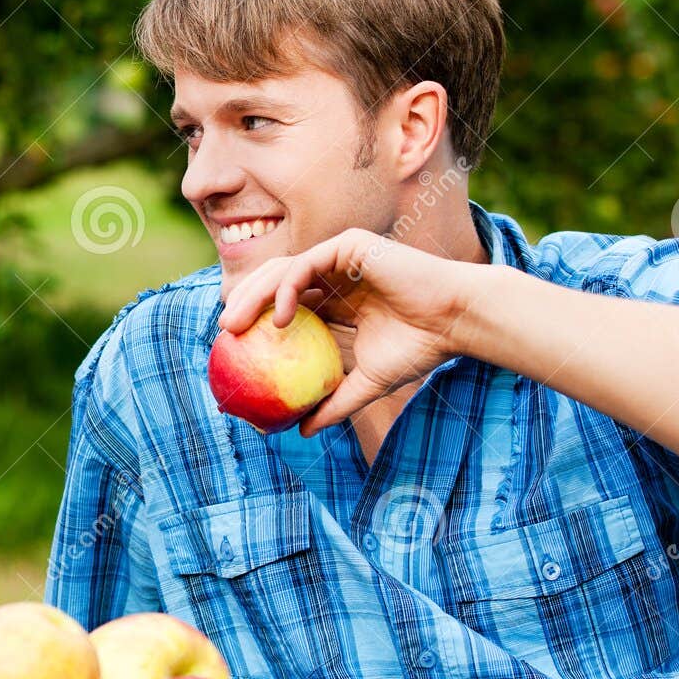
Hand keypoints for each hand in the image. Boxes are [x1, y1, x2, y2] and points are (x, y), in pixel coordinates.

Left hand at [217, 229, 476, 434]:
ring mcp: (339, 257)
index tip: (231, 347)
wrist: (454, 324)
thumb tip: (300, 433)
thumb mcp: (366, 382)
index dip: (252, 318)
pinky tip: (278, 319)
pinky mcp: (348, 245)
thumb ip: (334, 402)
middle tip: (224, 333)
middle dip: (242, 302)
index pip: (281, 303)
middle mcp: (332, 275)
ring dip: (252, 294)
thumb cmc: (419, 349)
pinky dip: (286, 289)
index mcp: (333, 300)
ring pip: (281, 269)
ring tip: (235, 324)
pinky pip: (304, 265)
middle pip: (273, 282)